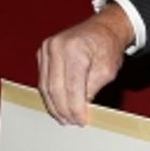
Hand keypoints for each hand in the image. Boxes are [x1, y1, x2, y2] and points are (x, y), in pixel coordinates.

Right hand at [36, 4, 133, 125]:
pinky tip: (57, 106)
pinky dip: (50, 95)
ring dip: (54, 105)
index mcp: (74, 49)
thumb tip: (80, 111)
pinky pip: (43, 80)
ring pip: (45, 86)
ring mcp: (46, 48)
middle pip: (55, 88)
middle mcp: (56, 47)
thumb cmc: (107, 46)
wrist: (103, 28)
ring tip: (64, 118)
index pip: (72, 88)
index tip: (81, 121)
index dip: (75, 108)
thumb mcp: (106, 72)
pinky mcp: (42, 53)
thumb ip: (91, 91)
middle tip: (71, 122)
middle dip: (63, 109)